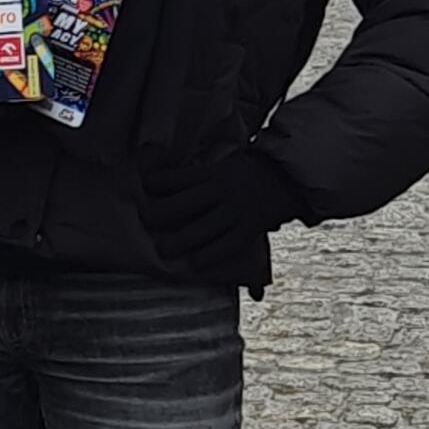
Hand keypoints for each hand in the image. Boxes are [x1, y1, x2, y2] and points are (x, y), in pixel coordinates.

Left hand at [139, 148, 305, 266]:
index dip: (156, 182)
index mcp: (212, 173)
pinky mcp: (249, 228)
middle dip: (161, 213)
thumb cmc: (244, 173)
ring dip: (181, 240)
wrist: (286, 178)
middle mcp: (223, 190)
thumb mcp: (221, 164)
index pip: (176, 177)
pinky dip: (211, 256)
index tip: (143, 188)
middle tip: (145, 221)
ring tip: (163, 250)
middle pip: (184, 203)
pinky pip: (227, 245)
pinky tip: (195, 264)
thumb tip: (160, 164)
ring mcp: (237, 210)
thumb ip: (196, 174)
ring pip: (203, 228)